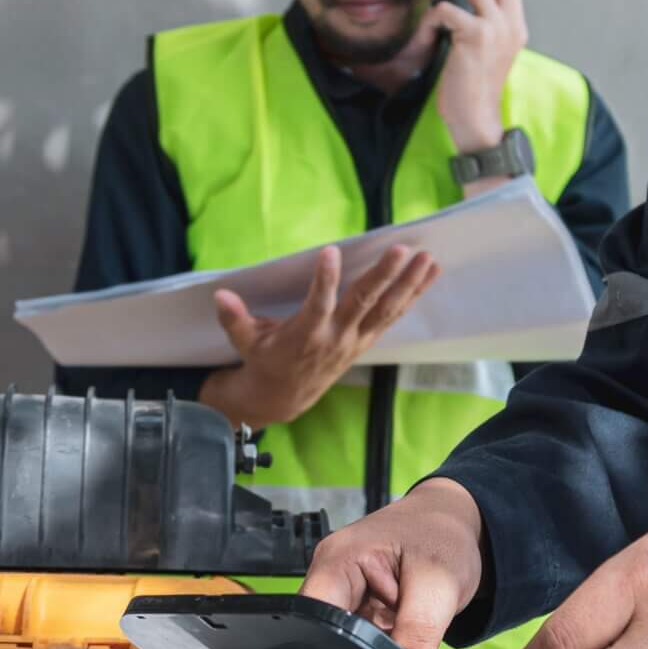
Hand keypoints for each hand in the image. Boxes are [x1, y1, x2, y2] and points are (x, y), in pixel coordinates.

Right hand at [198, 245, 438, 427]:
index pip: (318, 304)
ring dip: (409, 284)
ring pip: (386, 309)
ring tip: (428, 260)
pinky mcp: (365, 340)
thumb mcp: (244, 342)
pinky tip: (427, 275)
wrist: (284, 397)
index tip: (330, 251)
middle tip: (401, 251)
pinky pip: (392, 315)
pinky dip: (411, 295)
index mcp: (306, 334)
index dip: (325, 279)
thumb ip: (234, 318)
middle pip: (363, 303)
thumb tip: (219, 295)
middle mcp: (336, 337)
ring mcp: (355, 339)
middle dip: (383, 276)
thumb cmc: (264, 360)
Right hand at [299, 478, 485, 648]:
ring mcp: (343, 592)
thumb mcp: (440, 582)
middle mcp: (331, 575)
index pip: (315, 617)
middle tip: (400, 636)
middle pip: (327, 633)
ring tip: (404, 621)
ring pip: (347, 641)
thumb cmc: (443, 536)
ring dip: (377, 645)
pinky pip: (362, 639)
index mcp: (337, 560)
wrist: (456, 524)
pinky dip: (384, 641)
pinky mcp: (357, 607)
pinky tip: (401, 625)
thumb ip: (419, 631)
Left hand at [418, 0, 527, 158]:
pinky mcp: (475, 36)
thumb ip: (480, 25)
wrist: (475, 119)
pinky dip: (428, 20)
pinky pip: (445, 10)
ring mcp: (496, 28)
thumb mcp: (484, 52)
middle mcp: (511, 23)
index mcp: (515, 26)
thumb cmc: (472, 90)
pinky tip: (423, 38)